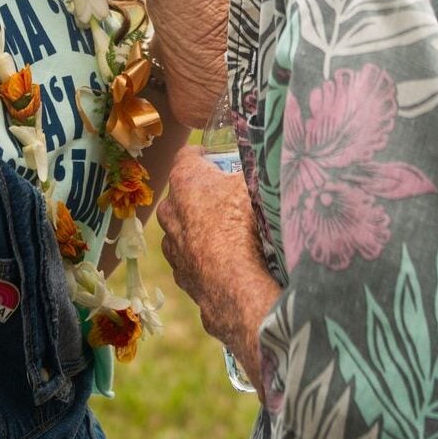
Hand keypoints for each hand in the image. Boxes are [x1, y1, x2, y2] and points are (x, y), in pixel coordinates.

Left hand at [157, 148, 277, 380]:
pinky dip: (204, 257)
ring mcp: (172, 245)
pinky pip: (190, 257)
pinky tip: (225, 261)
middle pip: (182, 192)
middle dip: (200, 192)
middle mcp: (170, 210)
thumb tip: (267, 159)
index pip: (188, 155)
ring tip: (227, 233)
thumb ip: (254, 170)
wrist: (236, 283)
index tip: (218, 158)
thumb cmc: (244, 224)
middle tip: (226, 196)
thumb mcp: (256, 183)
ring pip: (182, 228)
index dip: (204, 154)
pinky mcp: (180, 274)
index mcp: (185, 179)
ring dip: (198, 227)